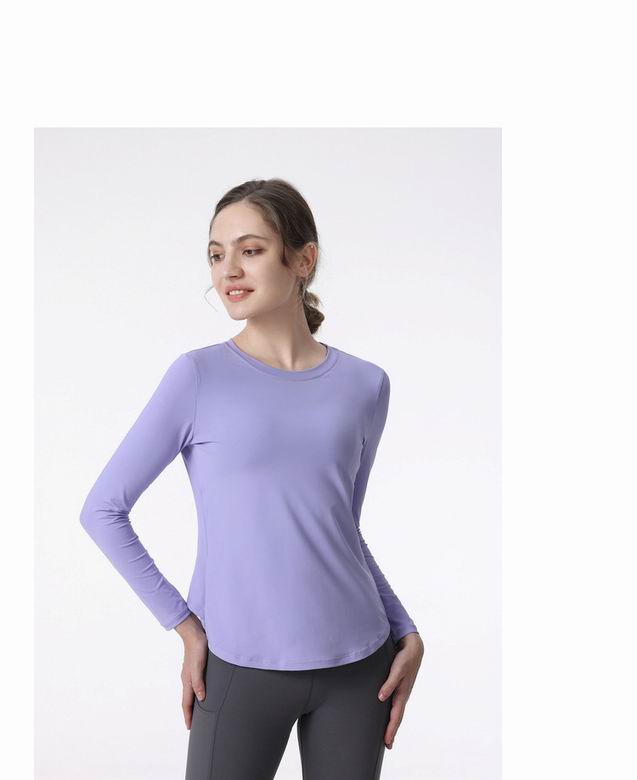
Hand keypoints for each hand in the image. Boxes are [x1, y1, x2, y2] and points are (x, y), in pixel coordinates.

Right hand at [174, 613, 208, 728]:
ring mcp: (190, 673)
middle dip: (189, 713)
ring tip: (198, 711)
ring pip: (191, 692)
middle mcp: (187, 678)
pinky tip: (202, 691)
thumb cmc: (197, 648)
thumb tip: (201, 698)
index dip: (188, 716)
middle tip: (193, 724)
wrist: (195, 632)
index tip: (189, 728)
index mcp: (187, 680)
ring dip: (193, 703)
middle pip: (187, 700)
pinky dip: (197, 693)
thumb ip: (199, 682)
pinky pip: (194, 684)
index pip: (187, 703)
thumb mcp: (199, 666)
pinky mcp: (195, 667)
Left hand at [377, 631, 423, 748]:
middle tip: (388, 745)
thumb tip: (381, 697)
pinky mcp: (400, 687)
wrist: (413, 648)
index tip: (387, 742)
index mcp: (402, 693)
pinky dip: (393, 713)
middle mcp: (402, 695)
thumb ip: (389, 683)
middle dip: (392, 731)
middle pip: (397, 717)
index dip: (391, 729)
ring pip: (397, 711)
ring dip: (393, 723)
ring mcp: (402, 692)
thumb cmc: (405, 659)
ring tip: (388, 735)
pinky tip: (389, 714)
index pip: (396, 716)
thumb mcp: (397, 670)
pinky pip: (396, 704)